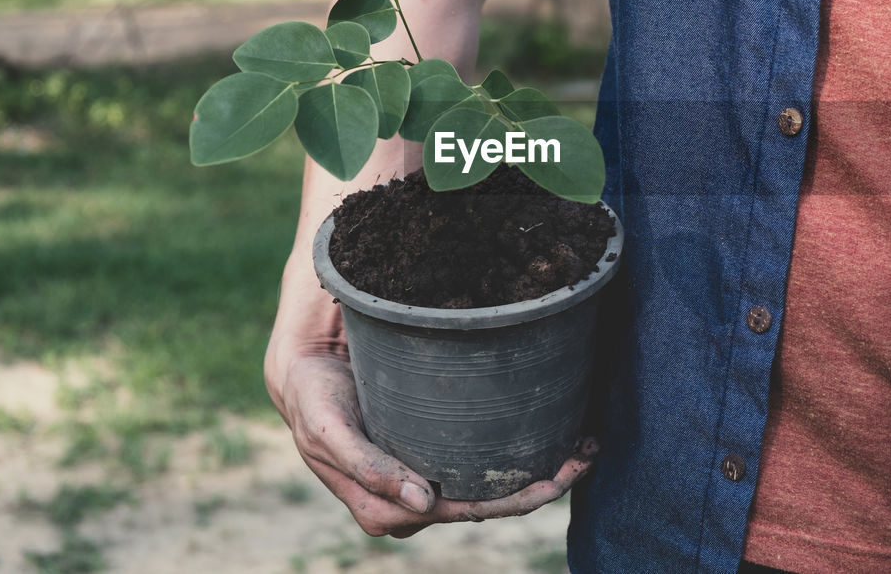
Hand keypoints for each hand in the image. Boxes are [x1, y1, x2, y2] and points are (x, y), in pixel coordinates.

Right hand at [270, 350, 598, 537]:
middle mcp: (411, 505)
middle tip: (586, 454)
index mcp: (387, 509)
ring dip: (537, 473)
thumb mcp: (329, 432)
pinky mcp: (429, 460)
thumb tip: (420, 503)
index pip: (466, 512)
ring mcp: (423, 486)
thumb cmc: (316, 402)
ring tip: (583, 446)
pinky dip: (517, 457)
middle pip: (487, 505)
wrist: (304, 378)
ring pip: (488, 491)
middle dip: (540, 487)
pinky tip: (553, 438)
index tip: (556, 475)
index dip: (515, 500)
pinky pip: (478, 469)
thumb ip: (368, 468)